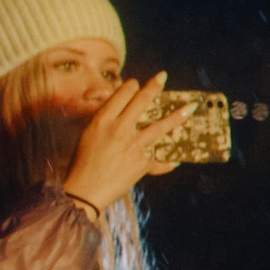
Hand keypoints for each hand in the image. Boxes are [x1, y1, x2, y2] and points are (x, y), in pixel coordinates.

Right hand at [61, 72, 184, 210]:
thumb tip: (118, 115)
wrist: (84, 191)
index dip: (131, 86)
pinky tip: (177, 160)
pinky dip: (168, 162)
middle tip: (162, 77)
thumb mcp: (86, 137)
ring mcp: (133, 145)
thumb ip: (103, 124)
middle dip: (154, 86)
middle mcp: (119, 129)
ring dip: (177, 116)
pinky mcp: (142, 163)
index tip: (136, 83)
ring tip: (190, 108)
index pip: (121, 95)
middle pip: (142, 102)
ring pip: (161, 126)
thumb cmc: (80, 164)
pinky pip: (160, 160)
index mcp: (102, 121)